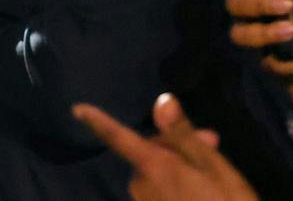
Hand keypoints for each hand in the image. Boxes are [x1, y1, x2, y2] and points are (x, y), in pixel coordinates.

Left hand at [74, 95, 260, 200]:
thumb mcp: (215, 170)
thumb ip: (184, 135)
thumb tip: (161, 101)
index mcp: (154, 168)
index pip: (119, 137)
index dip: (98, 121)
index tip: (77, 109)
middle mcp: (140, 186)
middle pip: (149, 153)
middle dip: (176, 144)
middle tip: (214, 142)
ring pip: (156, 173)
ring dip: (178, 165)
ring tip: (213, 171)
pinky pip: (160, 192)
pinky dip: (176, 185)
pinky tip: (201, 191)